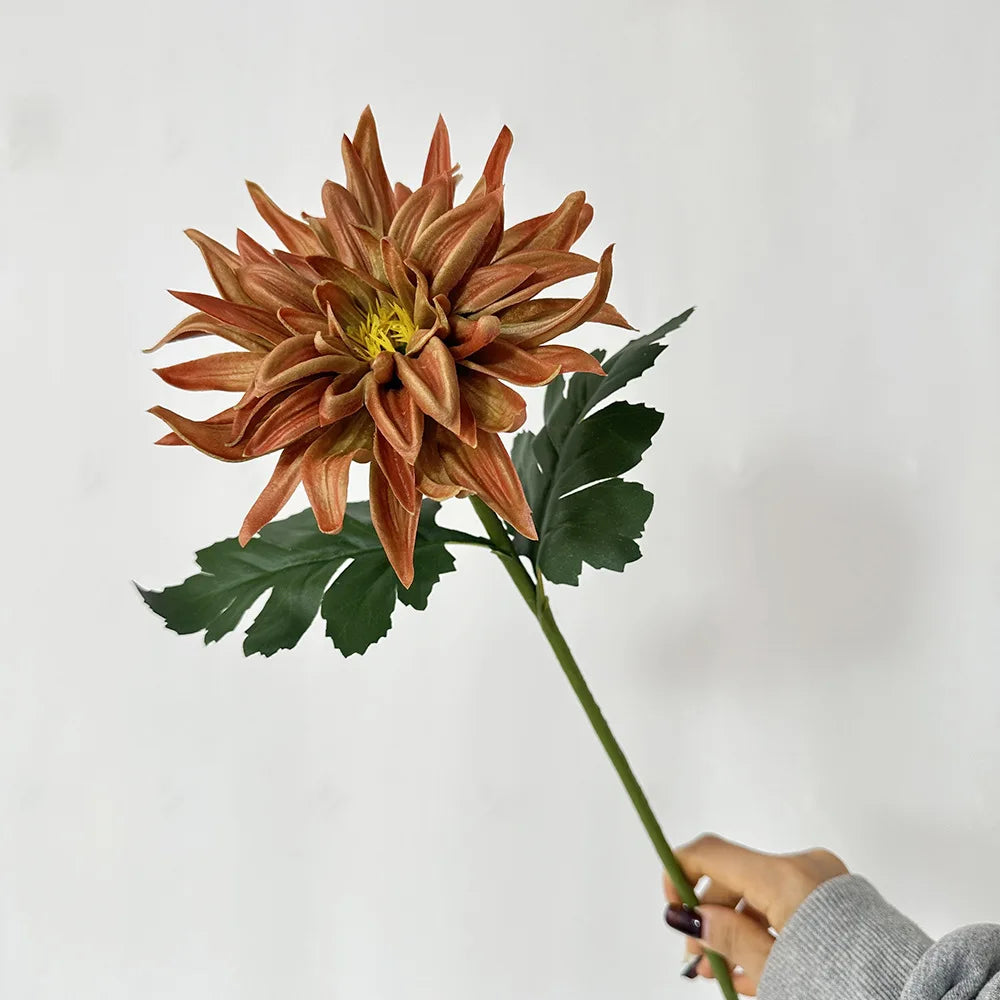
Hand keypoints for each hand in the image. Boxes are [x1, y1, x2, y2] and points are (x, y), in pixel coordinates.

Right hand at [662, 833, 848, 995]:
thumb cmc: (845, 984)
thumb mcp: (775, 970)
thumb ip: (726, 938)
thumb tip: (688, 916)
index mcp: (783, 876)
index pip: (710, 852)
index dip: (679, 871)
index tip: (670, 905)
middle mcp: (803, 866)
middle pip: (734, 877)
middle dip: (709, 916)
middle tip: (697, 960)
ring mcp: (824, 879)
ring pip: (759, 895)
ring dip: (736, 929)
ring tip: (723, 972)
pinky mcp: (839, 897)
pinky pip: (786, 903)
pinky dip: (766, 929)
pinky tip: (755, 967)